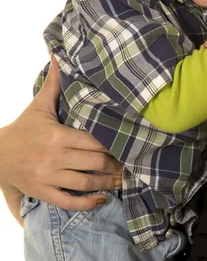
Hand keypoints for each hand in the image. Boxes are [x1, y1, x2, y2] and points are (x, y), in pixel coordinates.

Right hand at [0, 58, 122, 210]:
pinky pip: (69, 202)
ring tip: (121, 180)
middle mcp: (55, 157)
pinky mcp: (43, 192)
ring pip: (86, 183)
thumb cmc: (23, 128)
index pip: (93, 141)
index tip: (127, 145)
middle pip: (95, 162)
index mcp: (57, 135)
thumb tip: (59, 56)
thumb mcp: (39, 106)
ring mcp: (49, 177)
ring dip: (107, 183)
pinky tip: (101, 199)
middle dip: (115, 164)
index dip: (112, 145)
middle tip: (129, 164)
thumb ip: (54, 84)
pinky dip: (88, 203)